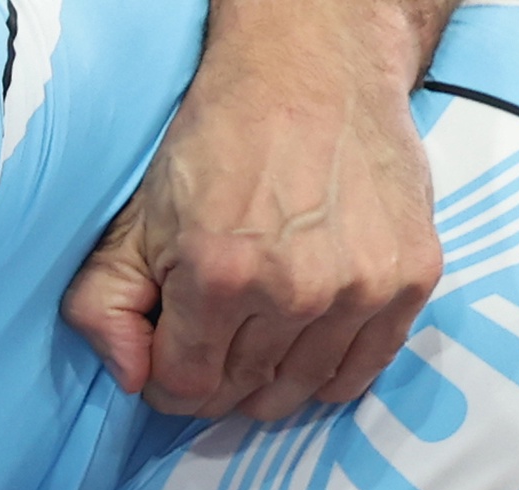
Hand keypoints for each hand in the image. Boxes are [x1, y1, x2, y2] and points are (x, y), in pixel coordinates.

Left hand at [62, 13, 441, 421]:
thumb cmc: (223, 137)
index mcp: (218, 272)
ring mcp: (361, 290)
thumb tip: (129, 378)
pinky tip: (310, 344)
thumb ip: (108, 300)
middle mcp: (296, 291)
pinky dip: (331, 374)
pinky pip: (365, 370)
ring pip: (307, 389)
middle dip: (221, 383)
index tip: (173, 363)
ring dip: (276, 384)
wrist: (316, 69)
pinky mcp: (410, 281)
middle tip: (216, 353)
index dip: (169, 384)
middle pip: (248, 391)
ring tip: (262, 349)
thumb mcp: (139, 213)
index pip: (187, 384)